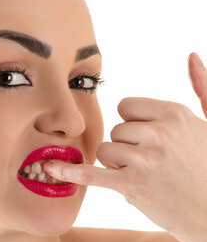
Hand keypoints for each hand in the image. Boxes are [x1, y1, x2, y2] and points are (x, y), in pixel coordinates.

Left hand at [43, 52, 206, 239]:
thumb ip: (202, 86)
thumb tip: (190, 54)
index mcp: (174, 113)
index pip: (126, 107)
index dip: (132, 125)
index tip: (146, 140)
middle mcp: (159, 133)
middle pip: (115, 130)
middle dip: (126, 147)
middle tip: (151, 165)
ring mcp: (145, 160)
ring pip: (105, 151)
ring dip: (117, 167)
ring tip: (144, 177)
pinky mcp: (132, 186)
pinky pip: (92, 173)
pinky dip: (71, 173)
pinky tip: (51, 170)